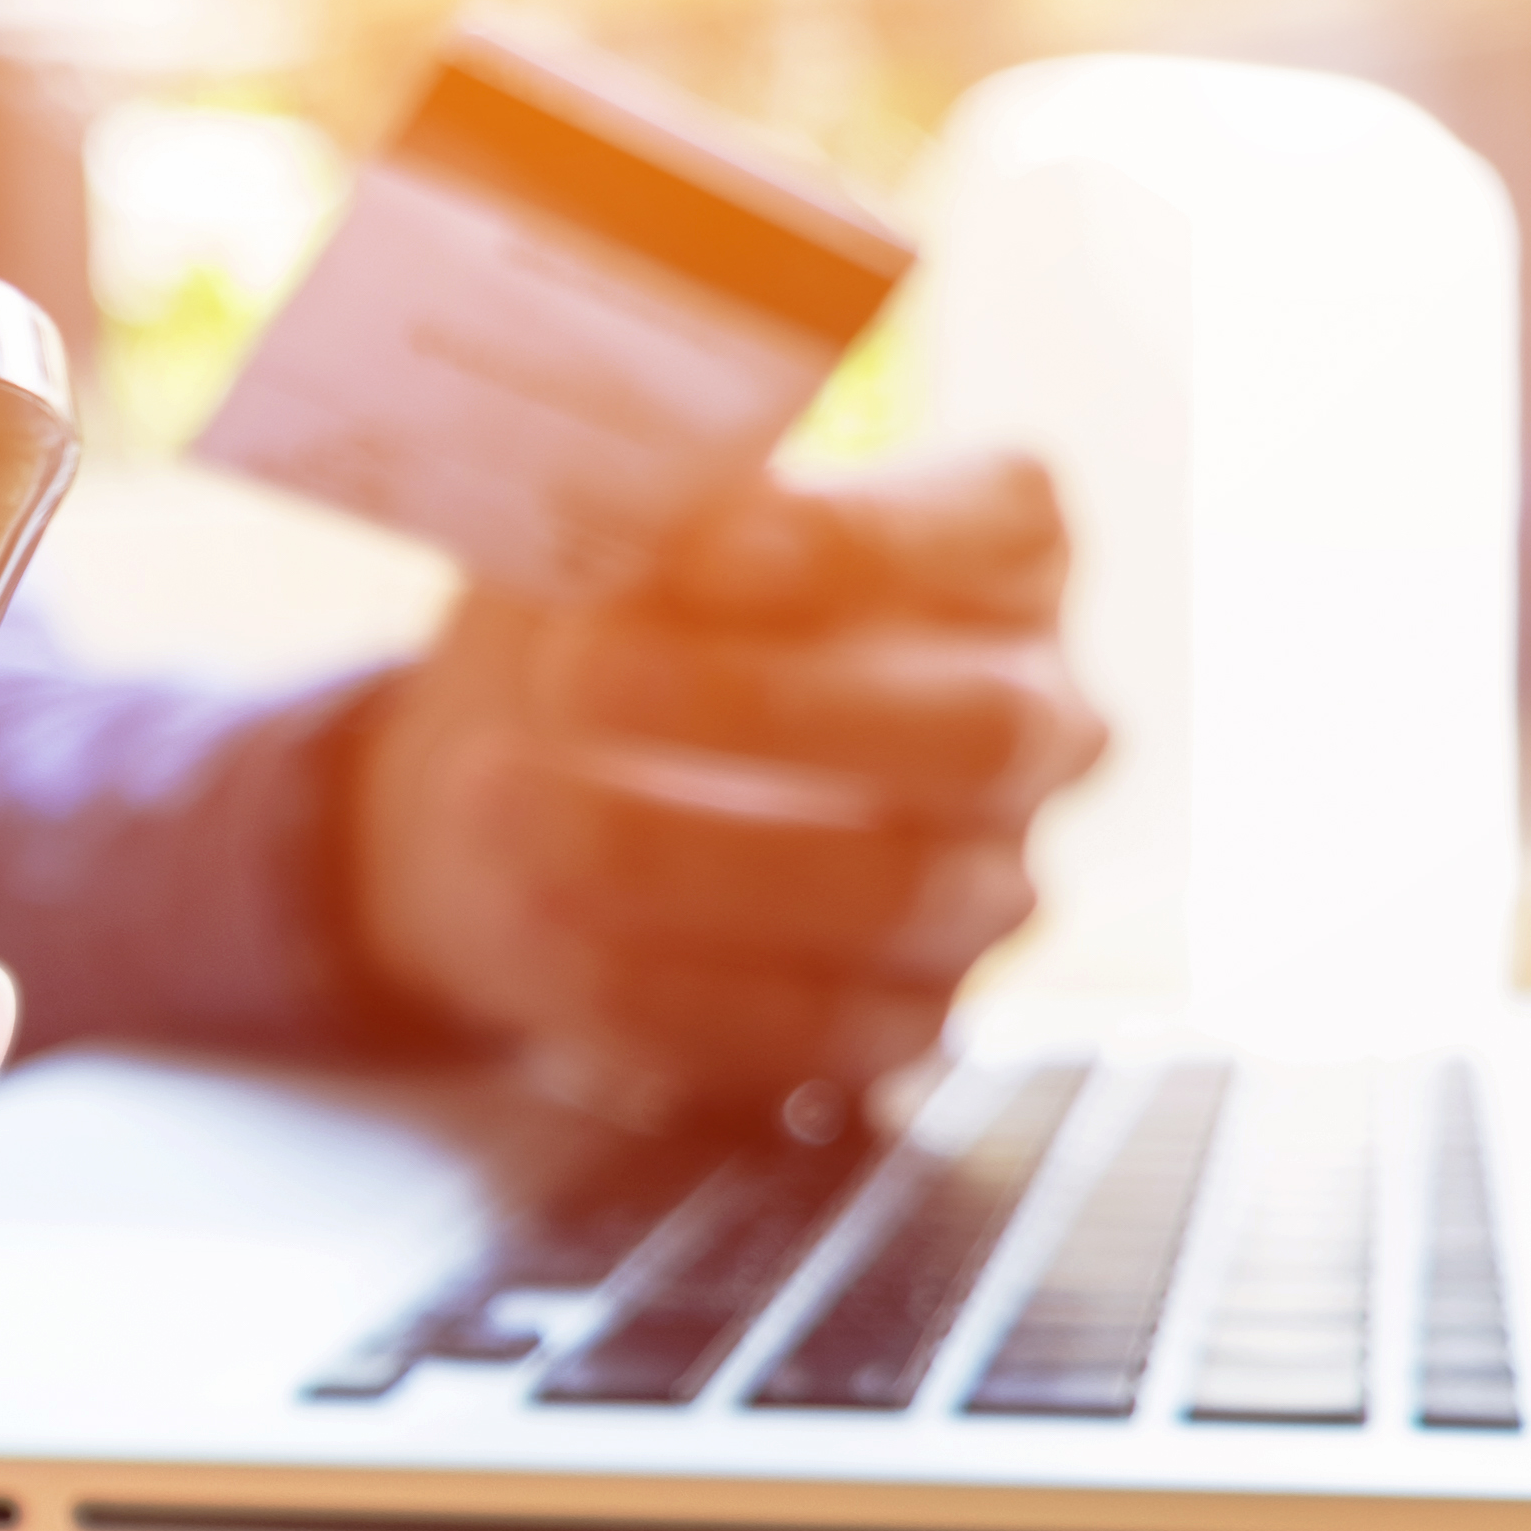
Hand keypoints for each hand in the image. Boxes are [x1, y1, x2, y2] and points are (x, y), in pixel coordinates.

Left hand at [342, 445, 1104, 1108]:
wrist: (504, 798)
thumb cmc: (592, 619)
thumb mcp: (607, 535)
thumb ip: (649, 507)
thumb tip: (636, 505)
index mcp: (999, 559)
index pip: (1009, 528)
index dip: (871, 539)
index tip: (706, 550)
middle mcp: (1032, 722)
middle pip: (977, 727)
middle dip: (768, 707)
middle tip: (579, 675)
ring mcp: (986, 887)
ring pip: (895, 891)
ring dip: (682, 854)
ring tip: (498, 800)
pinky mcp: (904, 1021)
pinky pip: (813, 1025)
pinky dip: (658, 974)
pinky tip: (530, 920)